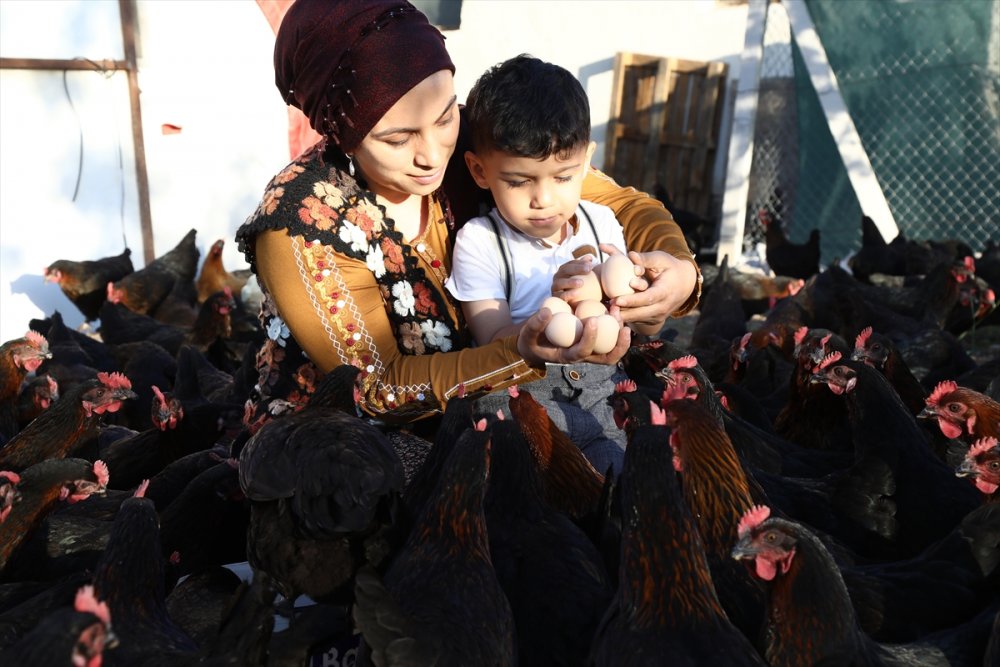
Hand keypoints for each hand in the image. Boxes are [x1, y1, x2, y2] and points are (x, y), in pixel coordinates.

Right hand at [516, 305, 630, 368]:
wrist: (535, 343)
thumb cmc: (531, 339)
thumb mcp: (527, 334)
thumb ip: (534, 324)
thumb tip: (546, 311)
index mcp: (567, 356)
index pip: (583, 352)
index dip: (589, 338)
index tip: (592, 320)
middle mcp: (582, 356)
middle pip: (607, 358)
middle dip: (619, 345)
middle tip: (622, 326)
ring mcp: (589, 350)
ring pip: (612, 349)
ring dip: (620, 334)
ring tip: (617, 311)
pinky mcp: (593, 341)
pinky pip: (610, 337)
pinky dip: (615, 325)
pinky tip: (613, 308)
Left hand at [609, 250, 697, 332]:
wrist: (684, 284)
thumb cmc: (670, 268)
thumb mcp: (662, 259)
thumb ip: (646, 259)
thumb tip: (630, 255)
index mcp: (666, 291)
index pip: (648, 298)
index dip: (632, 300)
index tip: (617, 299)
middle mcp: (663, 307)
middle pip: (641, 313)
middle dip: (623, 312)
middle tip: (607, 307)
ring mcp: (659, 316)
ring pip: (638, 319)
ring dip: (622, 317)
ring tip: (606, 311)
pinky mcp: (653, 320)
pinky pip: (638, 321)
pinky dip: (625, 318)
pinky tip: (611, 314)